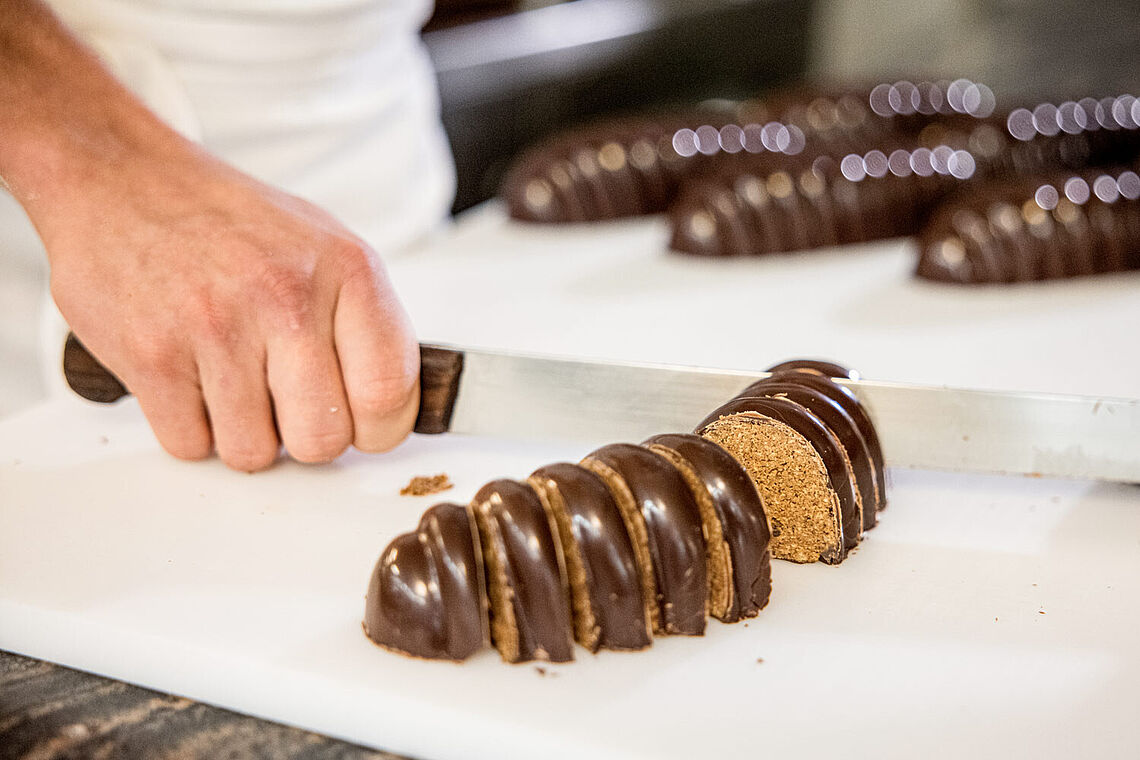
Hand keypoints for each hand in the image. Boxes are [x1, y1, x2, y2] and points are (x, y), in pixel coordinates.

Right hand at [43, 139, 419, 470]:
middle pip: (323, 440)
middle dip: (305, 437)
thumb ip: (366, 325)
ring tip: (231, 377)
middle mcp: (286, 296)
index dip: (378, 428)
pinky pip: (190, 445)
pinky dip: (190, 427)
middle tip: (287, 403)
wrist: (119, 178)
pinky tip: (191, 375)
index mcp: (346, 269)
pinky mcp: (151, 355)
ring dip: (243, 432)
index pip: (390, 391)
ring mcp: (216, 326)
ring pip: (254, 454)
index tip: (361, 423)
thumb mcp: (324, 247)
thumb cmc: (228, 222)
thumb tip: (396, 408)